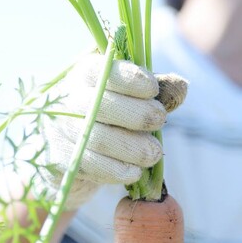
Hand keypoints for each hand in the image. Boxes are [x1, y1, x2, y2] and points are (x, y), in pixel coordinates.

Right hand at [35, 54, 186, 209]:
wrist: (68, 142)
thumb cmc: (108, 111)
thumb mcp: (130, 93)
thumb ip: (156, 88)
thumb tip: (182, 88)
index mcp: (86, 73)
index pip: (106, 71)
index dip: (132, 80)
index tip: (153, 90)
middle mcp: (68, 97)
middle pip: (102, 104)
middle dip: (138, 114)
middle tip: (159, 120)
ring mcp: (60, 128)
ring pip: (97, 138)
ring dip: (133, 147)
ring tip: (154, 153)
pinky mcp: (59, 157)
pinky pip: (90, 165)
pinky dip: (117, 171)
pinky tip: (135, 171)